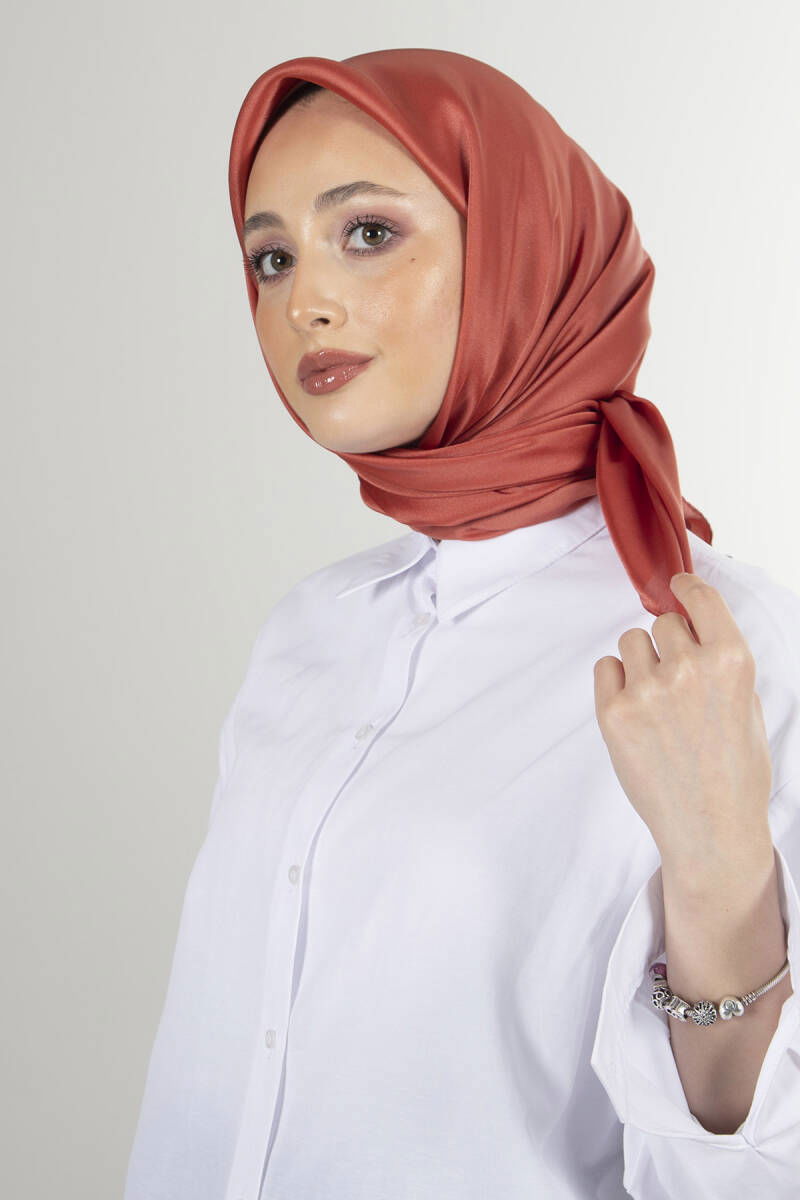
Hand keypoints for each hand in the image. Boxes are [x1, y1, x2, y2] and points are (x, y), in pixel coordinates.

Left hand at [593, 572, 772, 877]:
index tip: (676, 586)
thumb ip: (722, 664)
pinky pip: (604, 667)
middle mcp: (689, 667)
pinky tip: (635, 713)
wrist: (710, 830)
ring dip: (640, 661)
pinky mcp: (614, 712)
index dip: (685, 588)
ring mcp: (648, 689)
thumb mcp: (749, 707)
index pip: (700, 597)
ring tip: (656, 703)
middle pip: (662, 622)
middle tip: (676, 684)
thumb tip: (695, 630)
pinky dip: (615, 683)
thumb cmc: (735, 775)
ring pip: (631, 641)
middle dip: (667, 644)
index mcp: (732, 661)